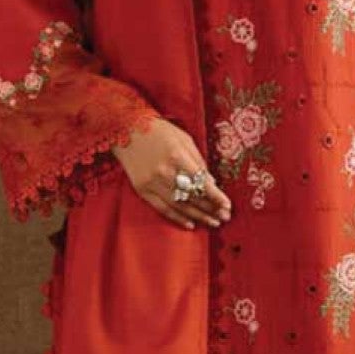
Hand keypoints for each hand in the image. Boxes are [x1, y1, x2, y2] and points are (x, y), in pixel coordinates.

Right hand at [112, 116, 231, 229]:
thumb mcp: (184, 139)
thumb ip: (198, 161)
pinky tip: (191, 224)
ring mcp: (151, 183)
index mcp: (177, 156)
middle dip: (211, 208)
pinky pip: (162, 209)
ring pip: (179, 205)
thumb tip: (211, 182)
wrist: (126, 129)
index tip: (228, 205)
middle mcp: (164, 172)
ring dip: (198, 216)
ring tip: (213, 222)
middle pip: (192, 196)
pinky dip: (177, 218)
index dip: (216, 196)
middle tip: (225, 217)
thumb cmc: (159, 131)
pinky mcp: (142, 190)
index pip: (201, 181)